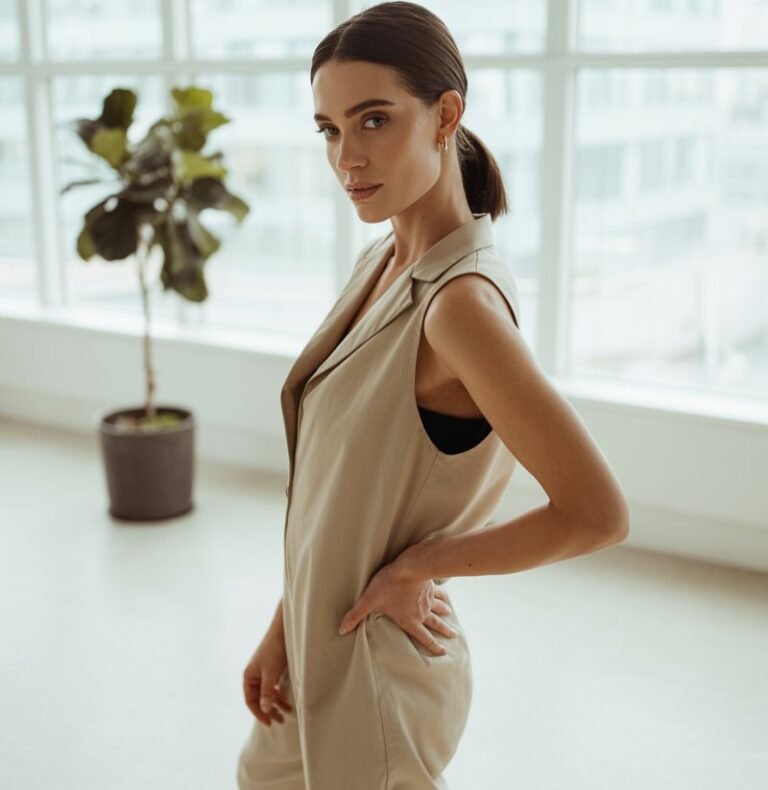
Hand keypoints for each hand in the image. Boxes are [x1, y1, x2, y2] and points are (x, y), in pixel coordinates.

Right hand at [242, 624, 292, 725]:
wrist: (283, 631)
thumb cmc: (274, 651)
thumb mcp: (270, 674)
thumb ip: (266, 692)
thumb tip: (264, 709)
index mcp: (249, 676)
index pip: (250, 700)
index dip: (259, 713)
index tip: (269, 722)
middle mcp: (254, 675)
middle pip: (259, 698)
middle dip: (269, 710)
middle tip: (280, 721)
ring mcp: (263, 672)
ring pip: (268, 693)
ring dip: (276, 704)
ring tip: (287, 713)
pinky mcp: (272, 669)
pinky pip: (274, 687)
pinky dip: (280, 695)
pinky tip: (287, 701)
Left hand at [338, 558, 457, 655]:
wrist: (409, 566)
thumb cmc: (388, 584)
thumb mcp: (369, 600)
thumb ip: (356, 616)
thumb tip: (342, 629)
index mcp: (409, 619)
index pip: (422, 637)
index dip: (432, 646)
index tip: (442, 652)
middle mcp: (422, 612)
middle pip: (435, 624)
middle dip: (443, 632)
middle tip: (452, 637)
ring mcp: (428, 598)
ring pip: (439, 608)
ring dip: (445, 614)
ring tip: (450, 616)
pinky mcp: (430, 585)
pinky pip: (439, 592)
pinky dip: (444, 596)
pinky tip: (447, 596)